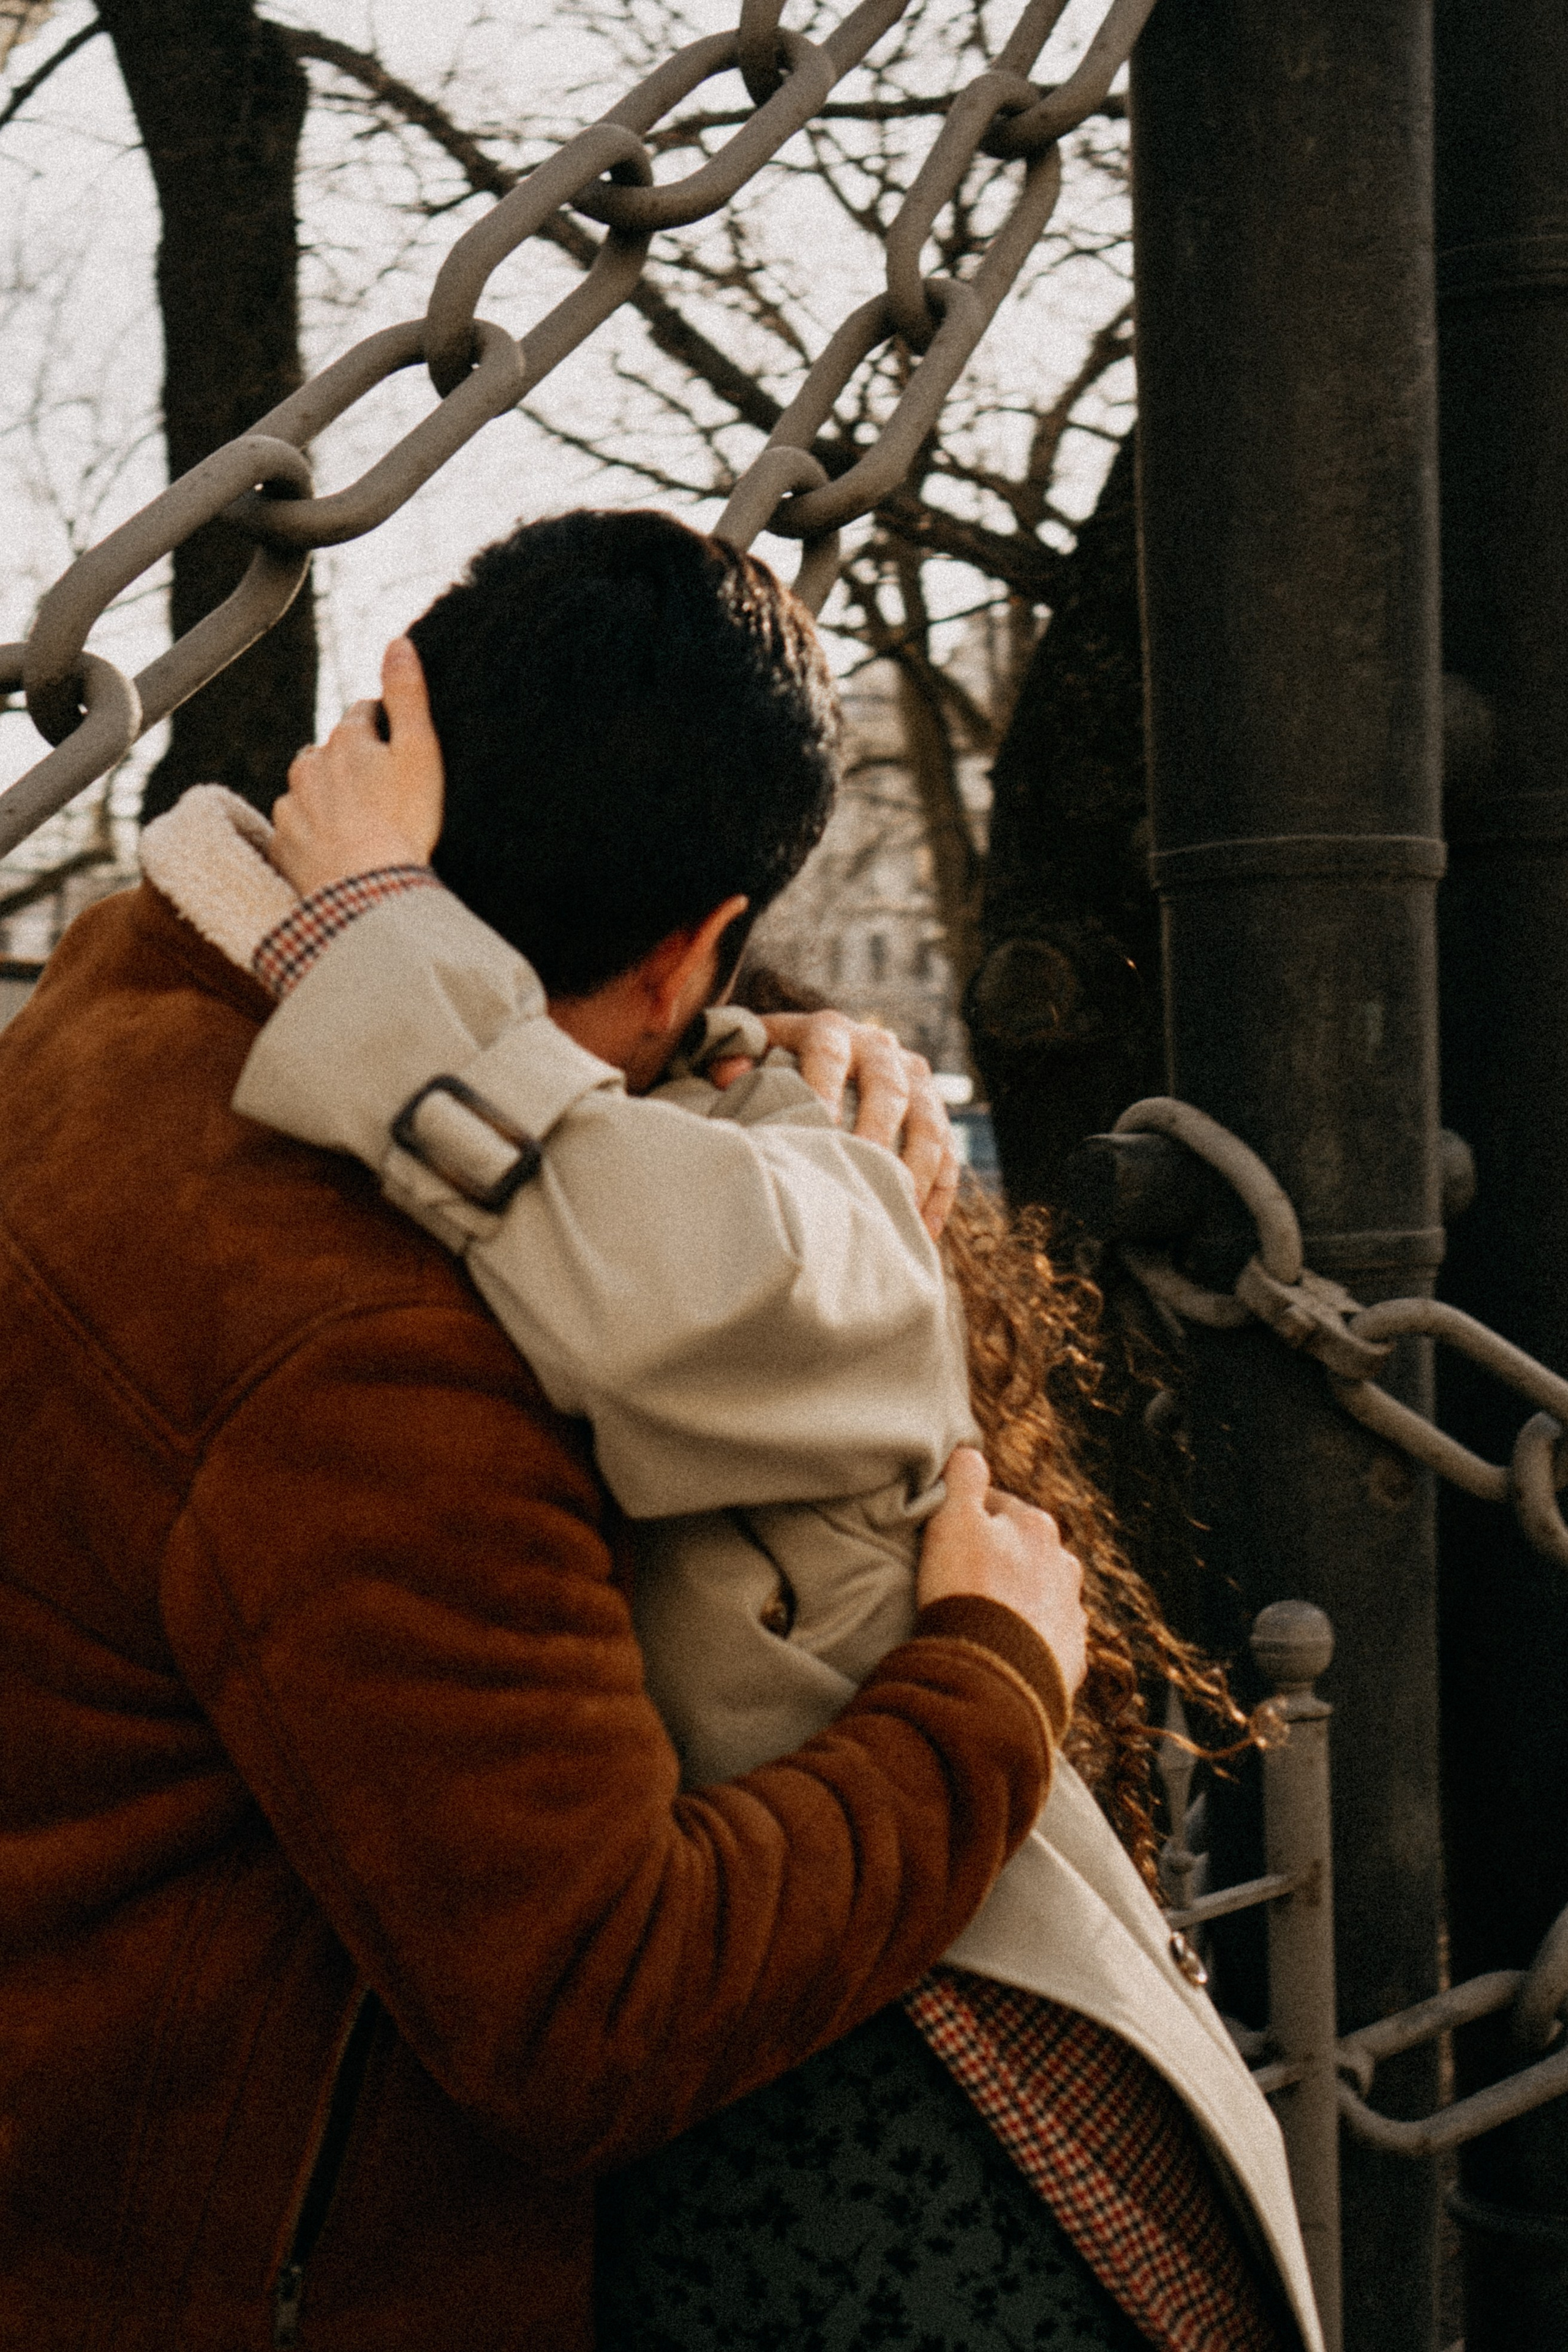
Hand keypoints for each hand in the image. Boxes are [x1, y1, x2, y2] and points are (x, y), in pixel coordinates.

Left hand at [269, 636, 443, 897]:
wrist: (366, 891)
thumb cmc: (403, 822)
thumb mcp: (420, 751)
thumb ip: (408, 694)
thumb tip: (398, 640)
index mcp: (346, 739)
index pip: (364, 715)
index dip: (385, 729)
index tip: (400, 751)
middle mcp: (310, 766)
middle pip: (331, 752)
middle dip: (352, 763)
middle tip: (384, 794)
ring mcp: (292, 806)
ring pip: (310, 790)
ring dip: (330, 799)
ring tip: (360, 826)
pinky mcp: (283, 844)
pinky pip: (297, 829)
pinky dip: (314, 834)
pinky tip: (338, 851)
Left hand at [752, 1010, 960, 1239]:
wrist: (821, 1054)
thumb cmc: (775, 1063)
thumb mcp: (750, 1050)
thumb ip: (729, 1055)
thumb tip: (729, 1076)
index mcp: (829, 1030)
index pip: (828, 1054)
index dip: (823, 1087)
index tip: (819, 1126)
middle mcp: (879, 1048)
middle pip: (888, 1090)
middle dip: (876, 1134)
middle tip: (861, 1173)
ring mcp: (915, 1081)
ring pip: (929, 1124)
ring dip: (915, 1170)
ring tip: (895, 1210)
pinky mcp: (935, 1113)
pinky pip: (948, 1155)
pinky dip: (938, 1194)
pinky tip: (922, 1235)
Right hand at [917, 1447, 1087, 1698]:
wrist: (994, 1676)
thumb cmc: (968, 1592)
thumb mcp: (954, 1521)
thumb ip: (963, 1477)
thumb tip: (970, 1451)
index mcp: (1037, 1527)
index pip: (997, 1507)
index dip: (967, 1519)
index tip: (945, 1538)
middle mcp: (1064, 1565)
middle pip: (1024, 1551)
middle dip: (999, 1558)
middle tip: (962, 1580)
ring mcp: (1071, 1613)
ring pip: (1040, 1594)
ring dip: (1017, 1599)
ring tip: (983, 1618)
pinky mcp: (1071, 1657)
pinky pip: (1047, 1639)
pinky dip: (1029, 1639)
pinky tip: (1004, 1650)